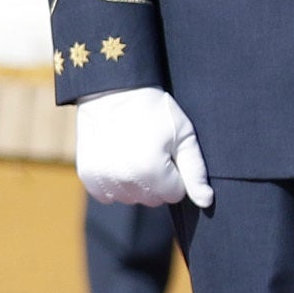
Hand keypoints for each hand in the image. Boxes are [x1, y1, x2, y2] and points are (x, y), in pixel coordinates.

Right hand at [75, 87, 211, 208]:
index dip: (176, 173)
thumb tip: (205, 201)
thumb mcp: (184, 135)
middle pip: (153, 199)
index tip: (167, 152)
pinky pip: (108, 196)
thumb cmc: (153, 110)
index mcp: (152, 170)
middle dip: (157, 181)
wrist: (112, 90)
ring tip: (132, 154)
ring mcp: (104, 178)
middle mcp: (125, 179)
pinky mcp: (88, 175)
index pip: (175, 194)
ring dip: (135, 183)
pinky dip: (114, 183)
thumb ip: (195, 171)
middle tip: (150, 150)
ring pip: (131, 198)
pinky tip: (117, 162)